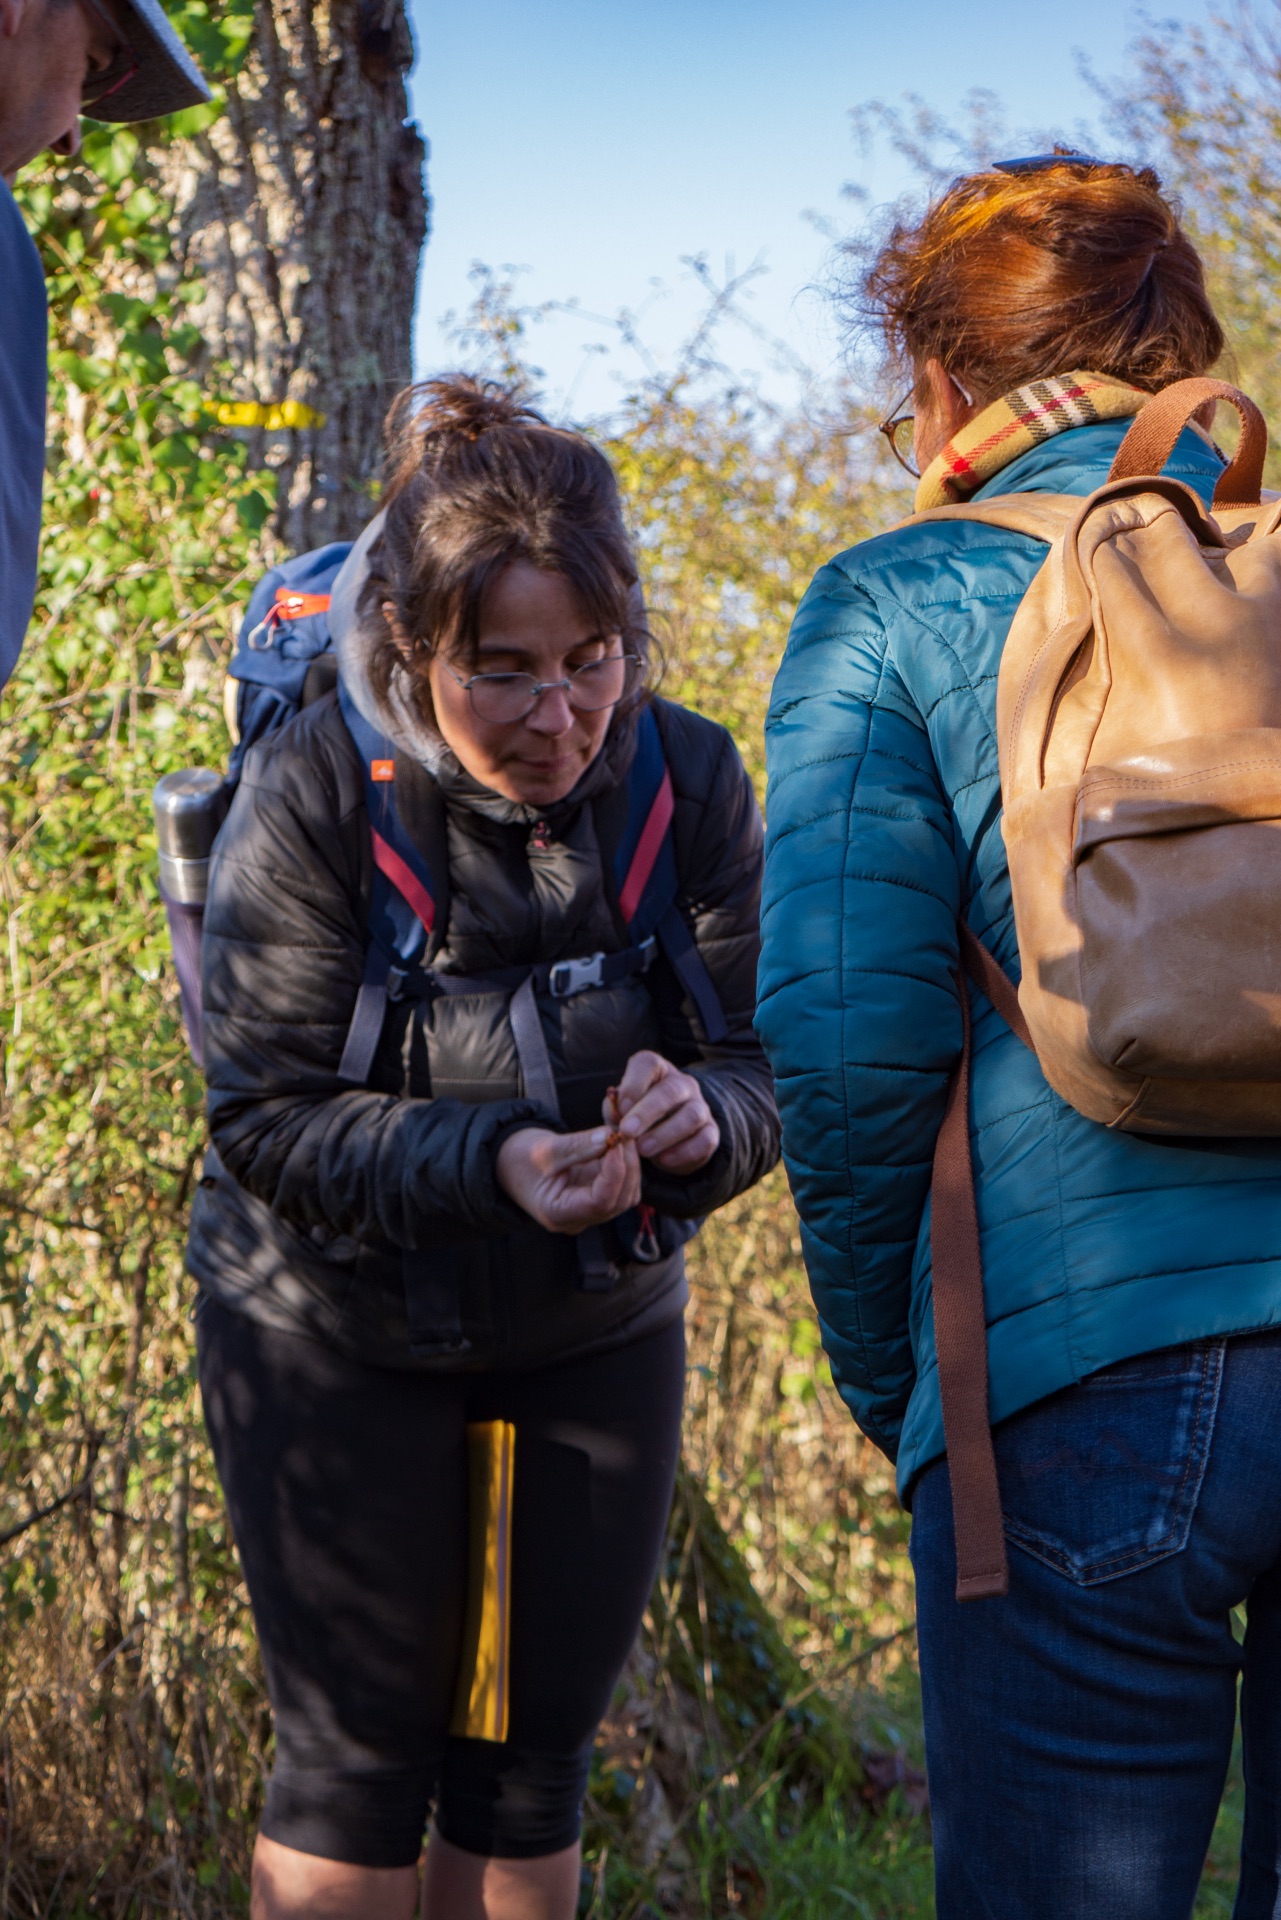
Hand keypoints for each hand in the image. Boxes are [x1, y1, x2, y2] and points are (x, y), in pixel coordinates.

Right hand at [496, 1126, 640, 1233]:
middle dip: (627, 1164)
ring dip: (629, 1162)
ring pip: (626, 1193)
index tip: (616, 1141)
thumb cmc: (517, 1159)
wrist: (506, 1163)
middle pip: (619, 1200)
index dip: (614, 1172)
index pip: (600, 1202)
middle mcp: (578, 1218)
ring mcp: (589, 1209)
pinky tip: (618, 1140)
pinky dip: (624, 1161)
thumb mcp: (544, 1149)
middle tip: (625, 1131)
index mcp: (559, 1214)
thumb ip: (578, 1146)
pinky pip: (621, 1182)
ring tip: (621, 1132)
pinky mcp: (596, 1194)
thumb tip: (611, 1136)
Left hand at [608, 1051, 720, 1173]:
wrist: (664, 1139)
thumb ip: (614, 1111)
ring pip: (692, 1115)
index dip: (633, 1084)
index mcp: (656, 1070)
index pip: (648, 1064)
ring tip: (643, 1150)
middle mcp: (682, 1083)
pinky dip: (684, 1152)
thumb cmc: (634, 1117)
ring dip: (665, 1134)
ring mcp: (700, 1106)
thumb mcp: (620, 1112)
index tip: (619, 1108)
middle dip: (647, 1112)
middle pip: (671, 1090)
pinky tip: (664, 1160)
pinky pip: (705, 1140)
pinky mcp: (711, 1131)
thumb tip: (615, 1115)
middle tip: (627, 1131)